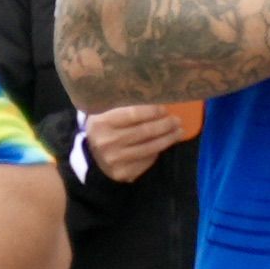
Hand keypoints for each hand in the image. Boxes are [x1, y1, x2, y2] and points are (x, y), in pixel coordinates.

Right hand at [77, 97, 199, 180]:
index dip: (152, 111)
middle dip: (165, 125)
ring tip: (178, 132)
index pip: (133, 114)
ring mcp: (114, 160)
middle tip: (177, 120)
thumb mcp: (106, 110)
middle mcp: (106, 142)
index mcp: (102, 122)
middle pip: (144, 132)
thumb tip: (156, 95)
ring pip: (149, 148)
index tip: (165, 108)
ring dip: (168, 139)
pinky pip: (146, 161)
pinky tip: (164, 144)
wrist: (90, 154)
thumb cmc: (104, 127)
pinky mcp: (122, 173)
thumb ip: (125, 103)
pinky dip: (157, 152)